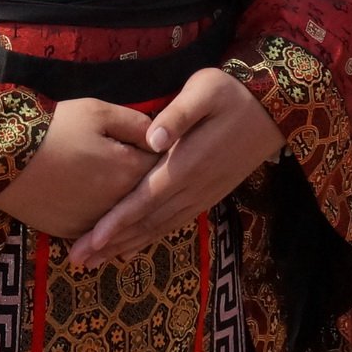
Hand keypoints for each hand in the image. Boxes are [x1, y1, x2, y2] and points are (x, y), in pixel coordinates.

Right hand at [0, 98, 155, 240]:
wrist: (3, 155)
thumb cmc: (54, 128)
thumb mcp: (98, 112)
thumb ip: (135, 124)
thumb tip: (158, 137)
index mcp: (128, 172)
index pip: (161, 166)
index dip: (159, 155)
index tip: (156, 148)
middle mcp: (117, 205)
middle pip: (142, 195)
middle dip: (146, 183)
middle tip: (138, 169)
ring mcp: (94, 223)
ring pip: (119, 215)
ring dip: (123, 205)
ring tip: (116, 191)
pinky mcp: (71, 233)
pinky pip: (95, 229)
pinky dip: (99, 221)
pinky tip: (94, 208)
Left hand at [67, 68, 284, 268]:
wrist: (273, 110)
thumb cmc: (231, 93)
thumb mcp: (204, 90)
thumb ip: (178, 113)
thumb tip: (152, 138)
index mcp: (186, 163)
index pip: (144, 199)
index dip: (116, 222)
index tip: (91, 241)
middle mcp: (194, 187)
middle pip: (146, 222)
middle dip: (112, 243)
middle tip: (79, 260)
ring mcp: (203, 195)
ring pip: (160, 227)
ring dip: (128, 245)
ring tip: (97, 261)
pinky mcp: (209, 195)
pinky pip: (175, 223)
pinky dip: (151, 237)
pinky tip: (134, 247)